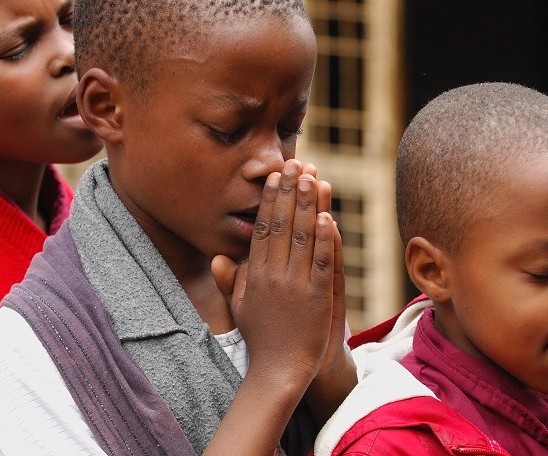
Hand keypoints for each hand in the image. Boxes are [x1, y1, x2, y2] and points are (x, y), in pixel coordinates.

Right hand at [212, 159, 336, 385]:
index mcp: (255, 275)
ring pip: (305, 237)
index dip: (271, 199)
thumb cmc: (260, 338)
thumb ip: (232, 280)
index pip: (263, 228)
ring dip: (310, 204)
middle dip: (291, 190)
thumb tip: (218, 256)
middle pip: (284, 224)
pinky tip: (329, 217)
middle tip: (296, 163)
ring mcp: (297, 285)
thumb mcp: (240, 307)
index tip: (276, 177)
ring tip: (314, 177)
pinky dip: (327, 238)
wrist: (279, 370)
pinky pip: (324, 261)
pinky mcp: (318, 297)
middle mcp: (274, 275)